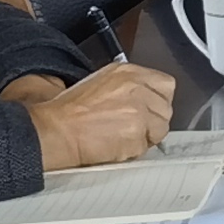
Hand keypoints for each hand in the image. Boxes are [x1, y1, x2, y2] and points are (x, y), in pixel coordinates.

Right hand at [24, 60, 177, 170]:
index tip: (148, 110)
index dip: (157, 101)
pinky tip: (114, 146)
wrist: (57, 130)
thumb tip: (145, 98)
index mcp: (129, 72)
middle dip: (153, 121)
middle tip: (132, 127)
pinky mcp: (137, 133)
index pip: (166, 85)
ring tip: (121, 137)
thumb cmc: (70, 111)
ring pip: (161, 129)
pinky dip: (133, 151)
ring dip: (145, 137)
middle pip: (166, 109)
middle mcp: (138, 88)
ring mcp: (140, 111)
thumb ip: (128, 87)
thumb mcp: (101, 83)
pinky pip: (146, 147)